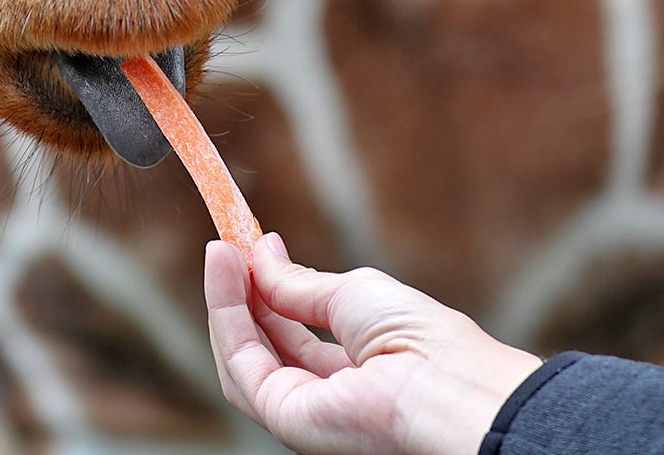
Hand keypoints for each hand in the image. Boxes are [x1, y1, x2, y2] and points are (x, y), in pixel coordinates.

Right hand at [204, 233, 542, 454]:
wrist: (443, 381)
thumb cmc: (418, 337)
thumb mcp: (352, 293)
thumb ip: (298, 286)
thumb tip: (262, 256)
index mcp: (354, 369)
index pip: (295, 332)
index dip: (267, 291)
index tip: (250, 249)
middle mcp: (326, 395)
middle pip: (264, 345)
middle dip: (241, 294)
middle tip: (226, 246)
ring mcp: (304, 411)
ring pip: (243, 357)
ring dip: (226, 301)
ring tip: (220, 252)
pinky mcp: (285, 418)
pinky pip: (242, 364)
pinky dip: (227, 316)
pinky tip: (226, 273)